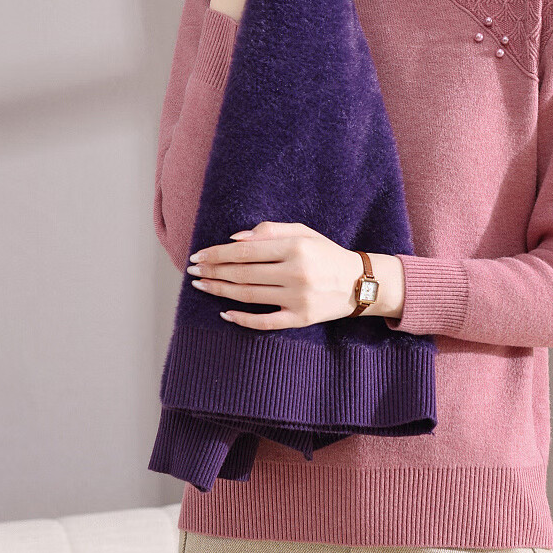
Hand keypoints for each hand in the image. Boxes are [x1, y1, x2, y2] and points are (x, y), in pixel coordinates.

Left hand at [186, 221, 404, 329]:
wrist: (360, 283)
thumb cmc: (326, 253)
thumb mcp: (304, 232)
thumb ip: (270, 230)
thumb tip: (234, 239)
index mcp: (296, 248)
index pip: (245, 251)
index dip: (217, 253)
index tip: (198, 255)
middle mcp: (296, 273)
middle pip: (242, 274)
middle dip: (212, 271)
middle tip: (192, 271)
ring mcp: (298, 299)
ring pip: (248, 296)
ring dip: (220, 291)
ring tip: (201, 285)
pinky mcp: (300, 319)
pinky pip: (264, 322)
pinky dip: (242, 319)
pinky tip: (224, 313)